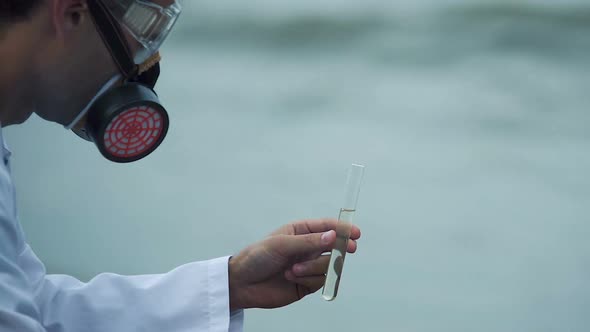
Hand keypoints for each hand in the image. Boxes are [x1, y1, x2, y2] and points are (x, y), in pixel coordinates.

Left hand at [228, 218, 360, 309]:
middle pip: (334, 247)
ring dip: (312, 268)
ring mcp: (309, 266)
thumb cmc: (258, 257)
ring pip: (328, 266)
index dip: (343, 229)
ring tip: (292, 270)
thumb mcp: (282, 244)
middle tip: (349, 249)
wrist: (242, 283)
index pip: (327, 227)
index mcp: (301, 231)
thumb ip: (309, 242)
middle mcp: (308, 248)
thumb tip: (333, 236)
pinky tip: (290, 278)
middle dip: (340, 248)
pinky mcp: (307, 284)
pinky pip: (320, 281)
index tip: (356, 234)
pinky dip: (307, 280)